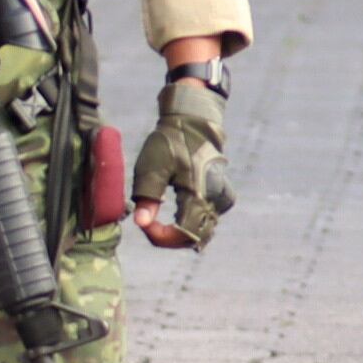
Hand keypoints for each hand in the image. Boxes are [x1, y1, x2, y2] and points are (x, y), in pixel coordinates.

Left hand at [133, 78, 232, 250]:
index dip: (162, 237)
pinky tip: (172, 216)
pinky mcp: (222, 198)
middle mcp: (216, 201)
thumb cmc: (170, 143)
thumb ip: (147, 196)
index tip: (144, 225)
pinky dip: (188, 224)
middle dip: (168, 237)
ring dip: (178, 232)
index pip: (184, 234)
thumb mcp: (152, 167)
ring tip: (157, 219)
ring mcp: (222, 200)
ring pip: (201, 231)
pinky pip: (206, 221)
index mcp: (200, 193)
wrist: (192, 124)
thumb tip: (140, 223)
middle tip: (148, 223)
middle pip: (194, 237)